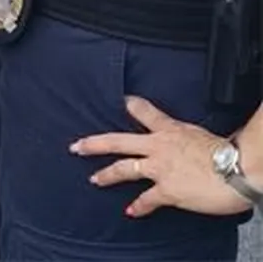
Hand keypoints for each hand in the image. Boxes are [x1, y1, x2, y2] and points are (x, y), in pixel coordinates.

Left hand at [71, 97, 250, 217]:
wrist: (237, 170)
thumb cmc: (227, 153)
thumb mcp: (201, 133)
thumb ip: (186, 135)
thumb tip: (188, 139)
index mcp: (169, 130)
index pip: (144, 111)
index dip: (131, 104)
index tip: (122, 101)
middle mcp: (158, 147)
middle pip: (118, 141)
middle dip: (94, 144)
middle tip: (76, 146)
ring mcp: (159, 169)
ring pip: (124, 169)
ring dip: (107, 176)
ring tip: (94, 179)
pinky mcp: (167, 191)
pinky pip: (147, 200)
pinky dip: (139, 207)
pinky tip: (131, 212)